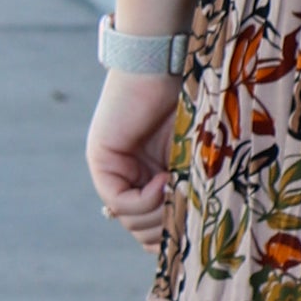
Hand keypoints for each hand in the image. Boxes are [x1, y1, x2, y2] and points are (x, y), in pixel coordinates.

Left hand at [88, 71, 182, 247]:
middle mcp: (128, 174)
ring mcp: (112, 167)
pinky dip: (145, 200)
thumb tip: (195, 239)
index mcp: (151, 173)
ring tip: (180, 190)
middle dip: (167, 228)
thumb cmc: (195, 100)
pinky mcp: (102, 159)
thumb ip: (192, 188)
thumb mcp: (198, 156)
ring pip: (129, 220)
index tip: (197, 224)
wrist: (169, 61)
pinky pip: (120, 201)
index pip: (152, 225)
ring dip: (158, 214)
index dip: (173, 235)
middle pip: (140, 228)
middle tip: (190, 206)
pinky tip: (164, 180)